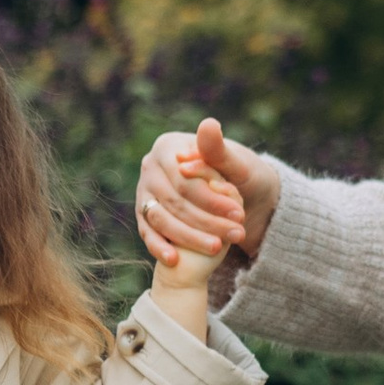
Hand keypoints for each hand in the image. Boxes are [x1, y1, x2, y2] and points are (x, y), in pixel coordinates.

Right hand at [136, 116, 280, 293]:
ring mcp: (144, 192)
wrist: (237, 195)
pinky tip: (175, 260)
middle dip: (206, 221)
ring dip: (190, 237)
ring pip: (162, 219)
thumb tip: (208, 124)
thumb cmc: (239, 175)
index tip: (238, 212)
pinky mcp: (144, 215)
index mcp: (167, 147)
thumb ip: (219, 149)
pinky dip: (160, 247)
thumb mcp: (237, 163)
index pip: (186, 179)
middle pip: (174, 201)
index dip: (211, 198)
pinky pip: (148, 233)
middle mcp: (150, 167)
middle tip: (235, 234)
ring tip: (218, 248)